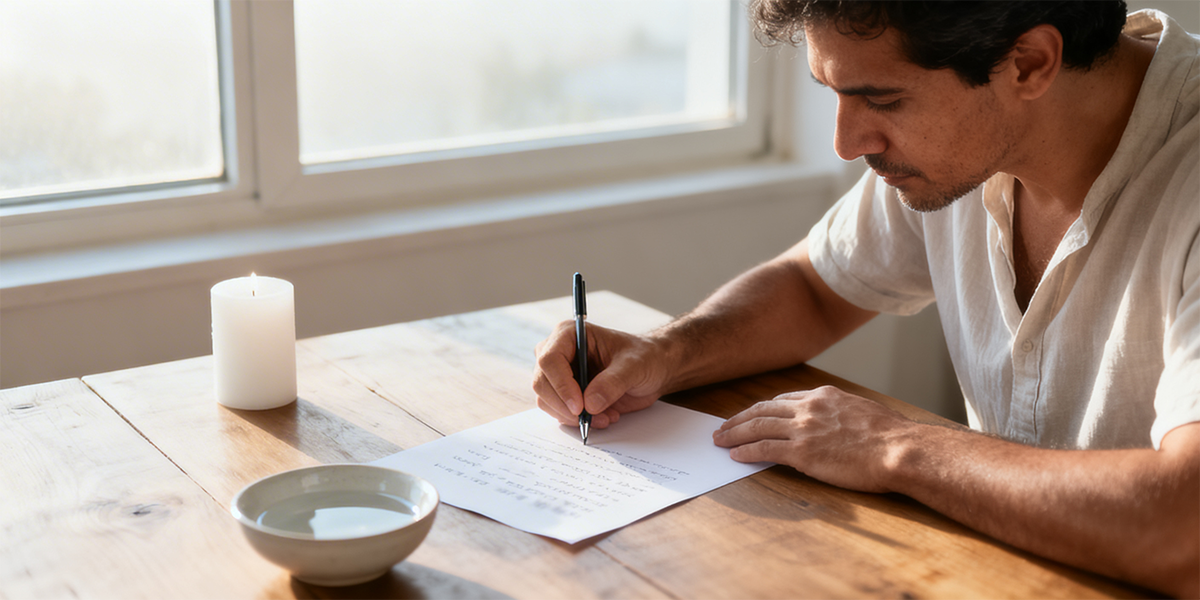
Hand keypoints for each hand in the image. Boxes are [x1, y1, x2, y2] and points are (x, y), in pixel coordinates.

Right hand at [532, 321, 671, 428]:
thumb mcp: (634, 366)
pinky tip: (602, 417)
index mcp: (569, 334)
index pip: (549, 359)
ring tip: (605, 417)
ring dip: (572, 416)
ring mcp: (559, 374)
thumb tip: (590, 403)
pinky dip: (577, 421)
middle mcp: (558, 352)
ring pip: (546, 400)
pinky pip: (558, 412)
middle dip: (565, 406)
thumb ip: (613, 382)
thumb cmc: (644, 358)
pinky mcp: (564, 394)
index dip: (560, 385)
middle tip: (591, 418)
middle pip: (542, 382)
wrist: (652, 370)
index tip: (580, 406)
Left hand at [712, 386, 917, 492]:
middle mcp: (809, 407)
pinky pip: (765, 449)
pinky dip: (746, 451)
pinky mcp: (801, 453)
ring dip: (734, 433)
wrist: (899, 449)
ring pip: (758, 426)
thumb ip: (844, 415)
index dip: (763, 408)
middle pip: (763, 409)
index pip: (784, 399)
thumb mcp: (864, 413)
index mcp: (824, 396)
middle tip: (723, 426)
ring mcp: (803, 429)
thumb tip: (841, 425)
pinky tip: (736, 455)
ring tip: (720, 440)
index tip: (752, 414)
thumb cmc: (892, 436)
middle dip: (740, 418)